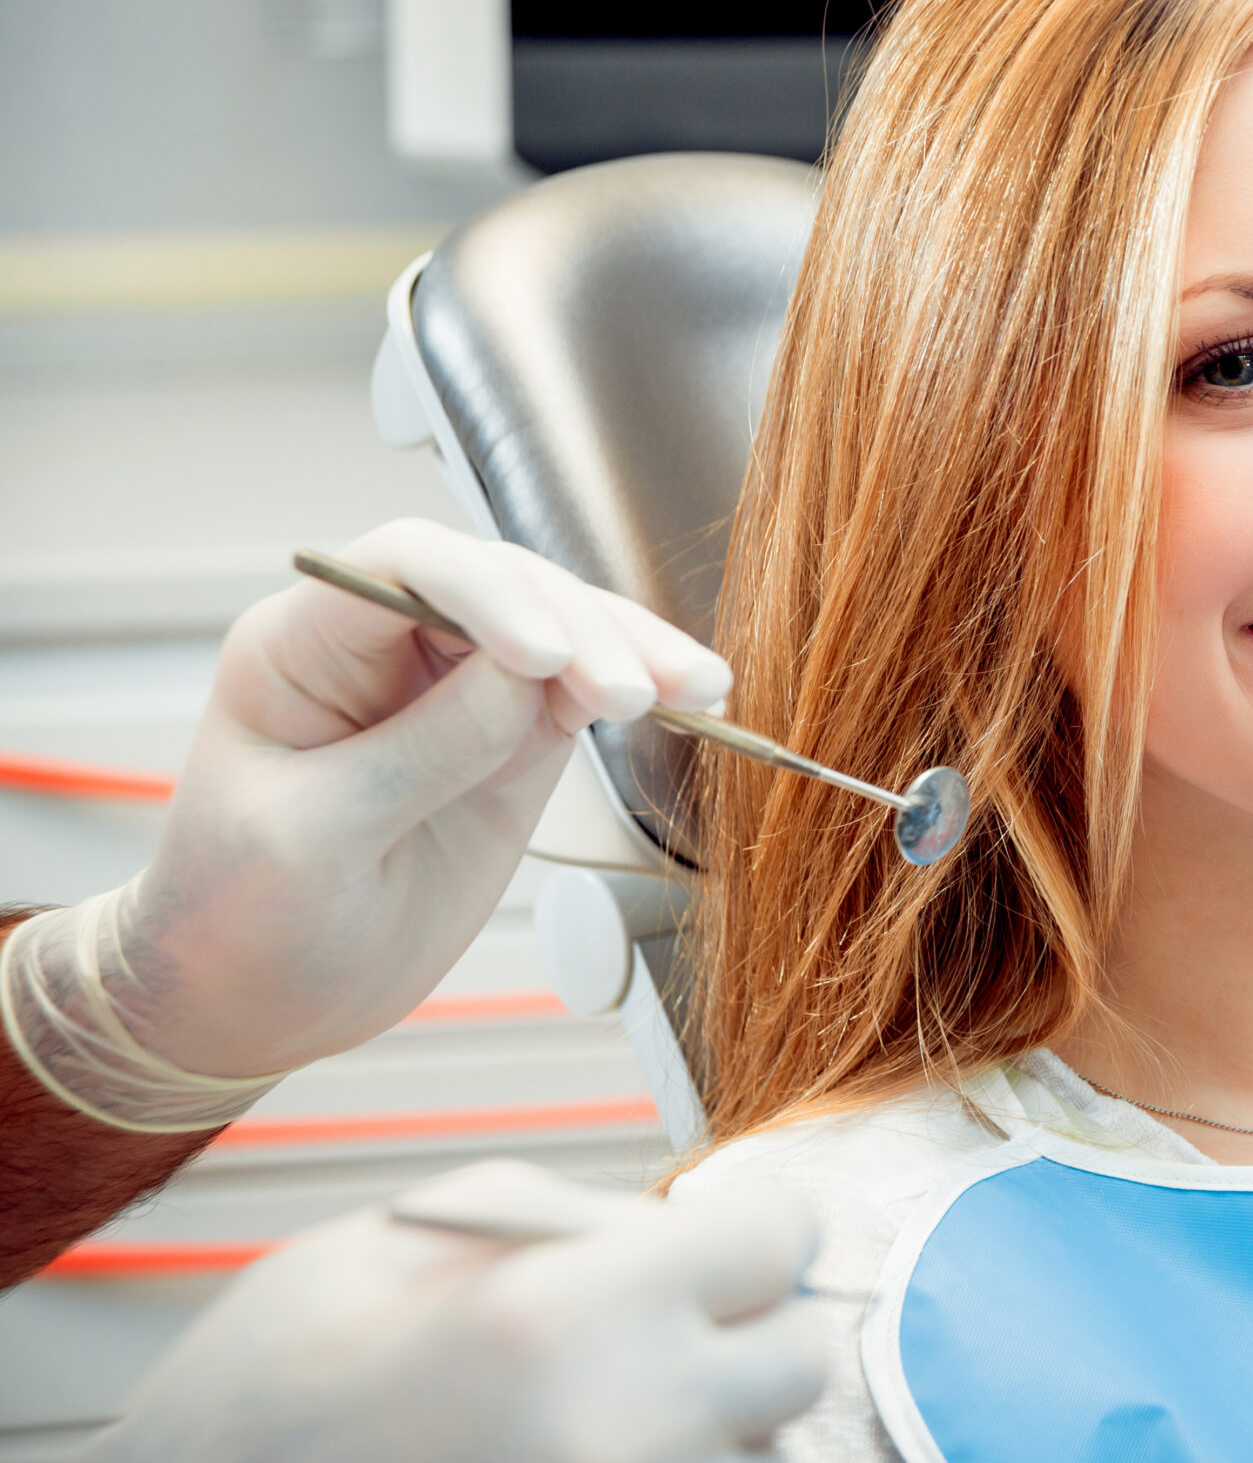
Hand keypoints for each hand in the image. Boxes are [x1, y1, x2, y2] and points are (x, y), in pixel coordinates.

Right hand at [79, 1162, 832, 1462]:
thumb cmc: (262, 1393)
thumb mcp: (400, 1239)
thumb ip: (568, 1215)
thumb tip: (680, 1227)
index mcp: (564, 1314)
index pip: (777, 1241)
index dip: (753, 1226)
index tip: (728, 1234)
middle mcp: (618, 1429)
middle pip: (796, 1359)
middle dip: (746, 1330)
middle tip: (666, 1326)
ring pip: (755, 1449)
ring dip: (708, 1419)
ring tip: (593, 1405)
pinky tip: (579, 1447)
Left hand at [121, 519, 728, 1076]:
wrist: (255, 1002)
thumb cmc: (240, 918)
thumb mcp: (311, 839)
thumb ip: (419, 752)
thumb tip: (527, 678)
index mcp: (301, 646)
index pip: (406, 568)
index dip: (485, 593)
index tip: (544, 655)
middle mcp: (383, 648)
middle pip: (502, 587)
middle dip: (578, 629)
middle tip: (632, 692)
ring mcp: (453, 691)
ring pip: (560, 630)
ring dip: (629, 651)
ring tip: (695, 687)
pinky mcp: (508, 740)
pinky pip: (582, 692)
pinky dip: (640, 692)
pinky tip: (692, 697)